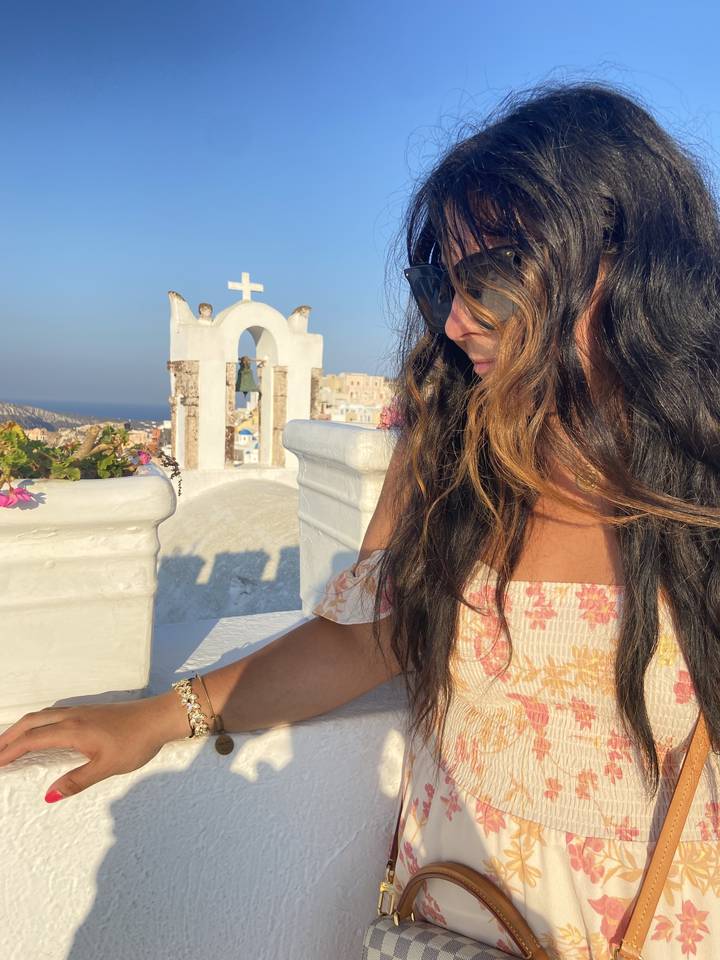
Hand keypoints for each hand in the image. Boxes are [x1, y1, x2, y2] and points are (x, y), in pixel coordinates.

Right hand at [0, 691, 186, 801]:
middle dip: (9, 736)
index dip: (10, 751)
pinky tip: (41, 731)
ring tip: (10, 742)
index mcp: (72, 730)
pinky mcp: (90, 711)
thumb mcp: (107, 767)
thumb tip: (49, 795)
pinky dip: (38, 722)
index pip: (32, 740)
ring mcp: (81, 711)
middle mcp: (72, 716)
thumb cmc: (136, 742)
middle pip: (31, 722)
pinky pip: (54, 714)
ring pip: (43, 715)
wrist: (159, 717)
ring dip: (22, 727)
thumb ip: (77, 781)